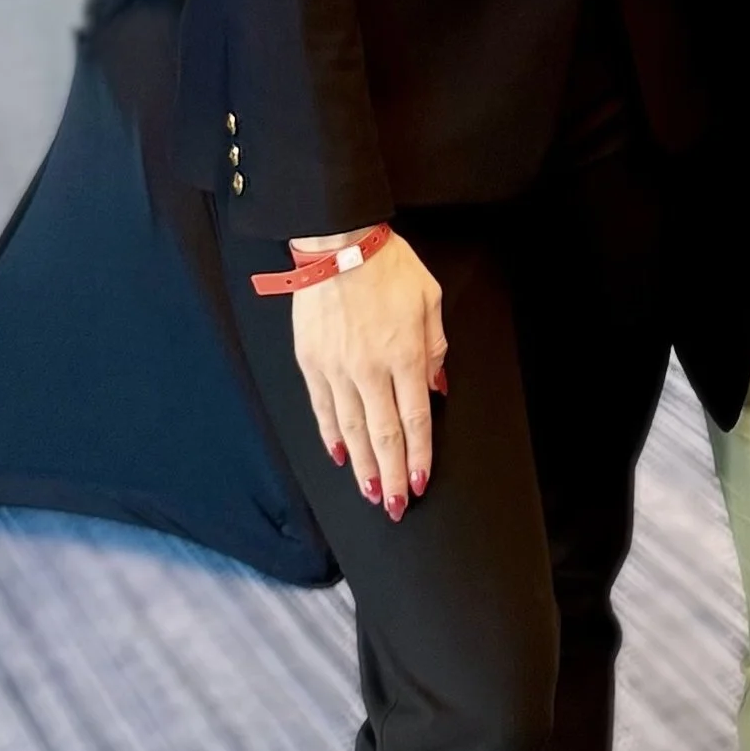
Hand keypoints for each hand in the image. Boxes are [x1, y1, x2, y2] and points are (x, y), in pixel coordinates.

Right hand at [290, 233, 447, 519]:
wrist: (338, 244)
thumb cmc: (389, 267)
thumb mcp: (430, 300)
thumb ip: (436, 349)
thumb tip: (437, 390)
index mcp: (404, 355)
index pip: (414, 419)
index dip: (418, 455)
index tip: (419, 483)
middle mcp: (369, 369)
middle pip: (382, 435)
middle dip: (390, 475)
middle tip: (394, 506)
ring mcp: (336, 368)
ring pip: (350, 429)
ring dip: (362, 466)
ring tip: (370, 493)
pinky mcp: (311, 363)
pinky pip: (323, 409)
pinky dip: (332, 436)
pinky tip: (340, 457)